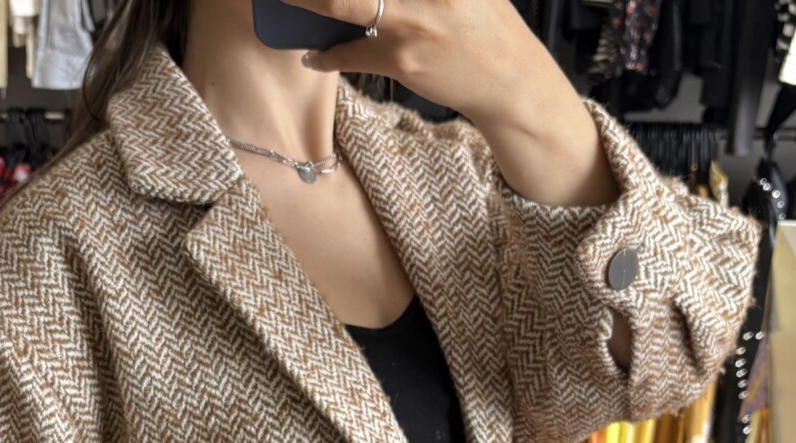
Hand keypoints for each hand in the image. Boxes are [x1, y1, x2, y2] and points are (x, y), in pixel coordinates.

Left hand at [295, 0, 624, 210]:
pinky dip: (326, 56)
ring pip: (341, 4)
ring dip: (306, 1)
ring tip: (285, 1)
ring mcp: (412, 19)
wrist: (509, 81)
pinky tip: (313, 57)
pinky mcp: (401, 58)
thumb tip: (367, 0)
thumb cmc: (483, 28)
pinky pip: (349, 55)